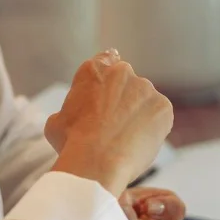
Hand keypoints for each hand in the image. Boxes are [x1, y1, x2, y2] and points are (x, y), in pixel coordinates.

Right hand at [46, 50, 172, 197]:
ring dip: (139, 115)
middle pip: (128, 83)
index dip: (110, 73)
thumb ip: (68, 111)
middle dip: (124, 100)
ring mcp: (145, 88)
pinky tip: (140, 143)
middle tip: (115, 125)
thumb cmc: (72, 142)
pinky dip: (154, 128)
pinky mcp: (163, 106)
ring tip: (126, 140)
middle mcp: (122, 72)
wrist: (98, 161)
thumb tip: (68, 116)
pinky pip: (160, 117)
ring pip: (145, 101)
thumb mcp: (56, 122)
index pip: (106, 58)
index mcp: (93, 70)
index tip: (113, 85)